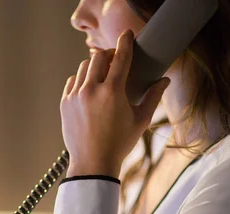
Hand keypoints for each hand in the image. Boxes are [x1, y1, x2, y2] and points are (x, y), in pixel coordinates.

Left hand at [60, 29, 169, 177]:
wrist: (93, 163)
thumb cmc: (119, 143)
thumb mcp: (140, 120)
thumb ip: (153, 97)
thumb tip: (165, 80)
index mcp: (112, 93)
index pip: (120, 58)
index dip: (125, 42)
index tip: (127, 35)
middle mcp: (91, 91)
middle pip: (98, 57)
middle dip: (109, 54)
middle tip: (116, 60)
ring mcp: (75, 97)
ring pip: (84, 67)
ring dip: (95, 65)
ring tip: (103, 74)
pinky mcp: (65, 104)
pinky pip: (72, 81)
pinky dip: (82, 79)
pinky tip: (90, 86)